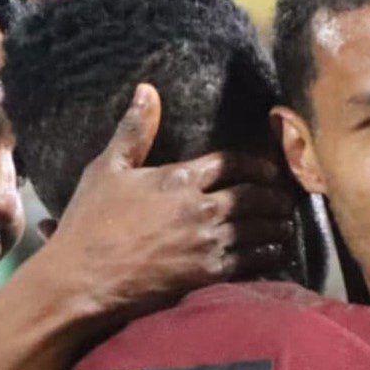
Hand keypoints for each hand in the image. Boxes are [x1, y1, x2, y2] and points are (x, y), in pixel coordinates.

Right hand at [32, 83, 295, 324]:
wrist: (83, 280)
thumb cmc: (90, 224)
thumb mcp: (107, 169)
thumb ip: (134, 131)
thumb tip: (147, 89)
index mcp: (179, 178)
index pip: (230, 163)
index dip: (255, 165)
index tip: (269, 170)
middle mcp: (201, 208)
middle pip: (253, 195)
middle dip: (275, 196)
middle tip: (286, 199)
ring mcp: (208, 243)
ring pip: (258, 229)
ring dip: (276, 225)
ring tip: (286, 225)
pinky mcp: (207, 275)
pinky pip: (250, 261)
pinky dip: (267, 254)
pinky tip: (274, 253)